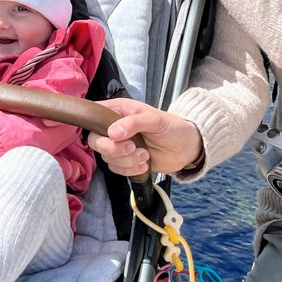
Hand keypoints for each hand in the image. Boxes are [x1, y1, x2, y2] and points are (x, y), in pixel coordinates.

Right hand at [89, 97, 204, 176]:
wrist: (186, 148)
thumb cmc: (172, 127)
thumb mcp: (155, 119)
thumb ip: (133, 123)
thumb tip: (112, 133)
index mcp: (118, 110)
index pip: (94, 115)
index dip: (96, 126)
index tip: (112, 134)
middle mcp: (115, 127)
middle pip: (96, 141)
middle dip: (113, 149)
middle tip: (132, 147)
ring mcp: (119, 146)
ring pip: (107, 158)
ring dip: (126, 161)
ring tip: (145, 155)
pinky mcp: (125, 161)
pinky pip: (116, 170)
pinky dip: (130, 170)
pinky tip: (144, 164)